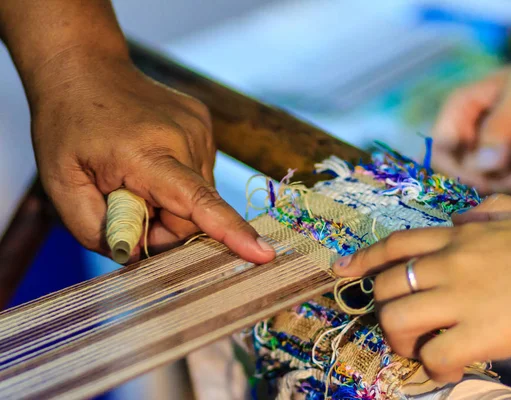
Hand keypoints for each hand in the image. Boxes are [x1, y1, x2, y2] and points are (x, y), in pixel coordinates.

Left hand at [31, 51, 274, 262]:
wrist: (85, 69)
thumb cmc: (68, 127)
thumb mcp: (60, 184)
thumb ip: (95, 229)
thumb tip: (136, 253)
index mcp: (147, 154)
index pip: (197, 201)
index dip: (229, 231)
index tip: (263, 254)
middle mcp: (186, 138)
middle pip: (193, 214)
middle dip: (162, 227)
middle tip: (125, 208)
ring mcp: (200, 129)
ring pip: (198, 197)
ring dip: (169, 204)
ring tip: (135, 179)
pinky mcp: (205, 126)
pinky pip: (199, 176)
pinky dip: (176, 183)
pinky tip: (149, 162)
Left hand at [332, 194, 510, 382]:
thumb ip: (481, 212)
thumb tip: (457, 220)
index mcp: (458, 238)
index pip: (395, 245)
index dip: (362, 259)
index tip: (341, 270)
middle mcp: (450, 265)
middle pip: (386, 286)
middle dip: (382, 306)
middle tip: (399, 322)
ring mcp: (461, 299)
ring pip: (397, 320)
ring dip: (399, 339)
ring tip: (418, 347)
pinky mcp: (480, 334)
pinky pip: (434, 354)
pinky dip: (432, 365)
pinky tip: (448, 365)